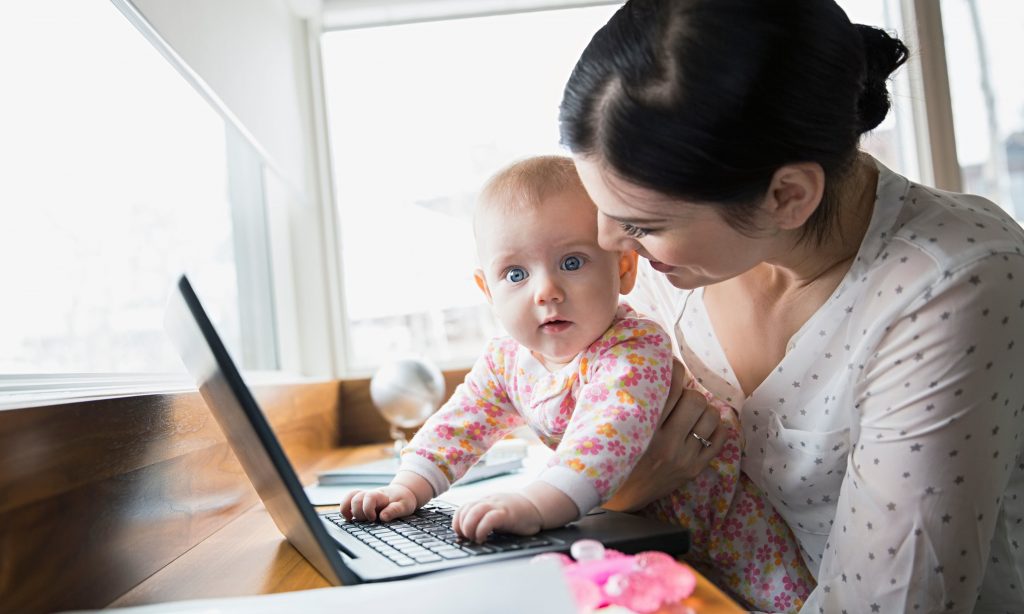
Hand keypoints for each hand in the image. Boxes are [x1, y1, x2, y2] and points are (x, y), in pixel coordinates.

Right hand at [338, 484, 416, 522]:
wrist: (402, 492)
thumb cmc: (403, 500)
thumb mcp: (404, 506)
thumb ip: (394, 511)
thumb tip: (382, 517)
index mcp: (380, 495)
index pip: (369, 497)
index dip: (368, 509)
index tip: (374, 518)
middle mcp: (370, 494)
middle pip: (356, 498)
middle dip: (359, 512)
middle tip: (368, 520)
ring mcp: (364, 497)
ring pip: (349, 497)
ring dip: (347, 508)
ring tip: (349, 519)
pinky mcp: (361, 501)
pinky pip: (348, 499)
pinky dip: (345, 507)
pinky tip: (347, 517)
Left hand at [452, 492, 543, 542]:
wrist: (538, 506)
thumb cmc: (517, 514)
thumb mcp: (497, 514)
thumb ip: (484, 519)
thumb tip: (468, 535)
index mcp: (485, 502)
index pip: (463, 508)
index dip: (457, 522)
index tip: (460, 535)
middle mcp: (489, 502)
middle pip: (466, 509)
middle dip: (462, 527)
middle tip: (467, 539)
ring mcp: (498, 506)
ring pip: (475, 511)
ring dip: (469, 527)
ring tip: (474, 539)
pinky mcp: (507, 513)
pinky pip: (490, 518)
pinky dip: (482, 529)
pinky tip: (483, 538)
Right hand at [604, 360, 726, 511]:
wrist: (619, 497)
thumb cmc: (611, 453)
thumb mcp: (613, 426)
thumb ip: (626, 399)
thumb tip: (642, 364)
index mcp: (643, 429)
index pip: (670, 386)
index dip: (674, 368)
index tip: (670, 365)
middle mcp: (665, 443)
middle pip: (695, 399)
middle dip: (689, 393)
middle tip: (680, 396)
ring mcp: (682, 458)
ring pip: (711, 416)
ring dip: (703, 410)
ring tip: (691, 412)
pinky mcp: (693, 469)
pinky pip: (719, 440)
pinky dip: (716, 427)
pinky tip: (703, 425)